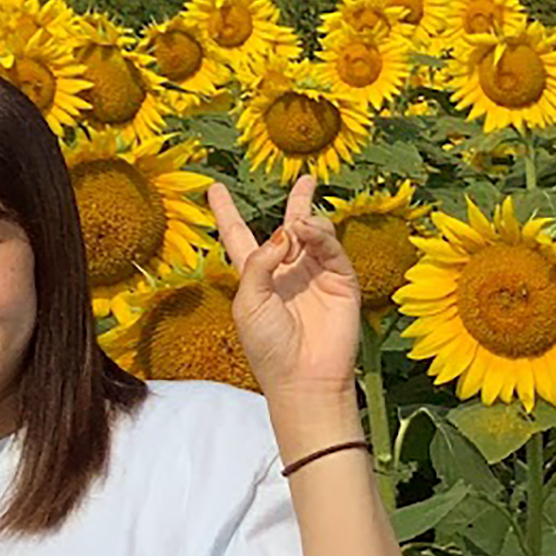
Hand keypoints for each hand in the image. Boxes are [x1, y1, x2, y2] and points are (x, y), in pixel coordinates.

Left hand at [207, 176, 361, 399]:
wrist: (303, 377)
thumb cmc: (267, 347)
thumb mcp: (247, 304)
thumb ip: (258, 264)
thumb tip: (282, 230)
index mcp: (254, 277)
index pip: (238, 236)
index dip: (226, 212)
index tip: (215, 188)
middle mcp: (285, 271)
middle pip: (288, 228)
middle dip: (297, 203)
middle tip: (305, 178)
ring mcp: (313, 274)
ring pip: (311, 234)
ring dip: (304, 222)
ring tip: (298, 225)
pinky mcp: (340, 280)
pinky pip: (330, 248)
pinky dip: (319, 235)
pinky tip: (307, 231)